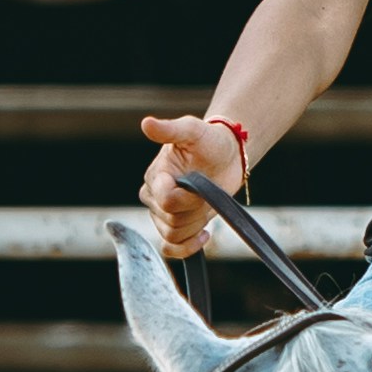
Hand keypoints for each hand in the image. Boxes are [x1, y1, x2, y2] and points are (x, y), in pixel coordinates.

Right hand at [138, 113, 243, 261]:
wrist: (225, 156)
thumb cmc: (209, 141)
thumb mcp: (193, 131)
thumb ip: (171, 130)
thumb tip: (146, 123)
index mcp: (155, 176)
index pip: (167, 201)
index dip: (190, 199)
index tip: (204, 185)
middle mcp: (153, 197)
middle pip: (172, 220)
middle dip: (196, 210)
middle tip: (208, 190)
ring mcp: (161, 214)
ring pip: (174, 235)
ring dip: (196, 224)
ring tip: (206, 203)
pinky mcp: (173, 226)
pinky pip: (171, 248)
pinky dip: (187, 248)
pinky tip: (204, 234)